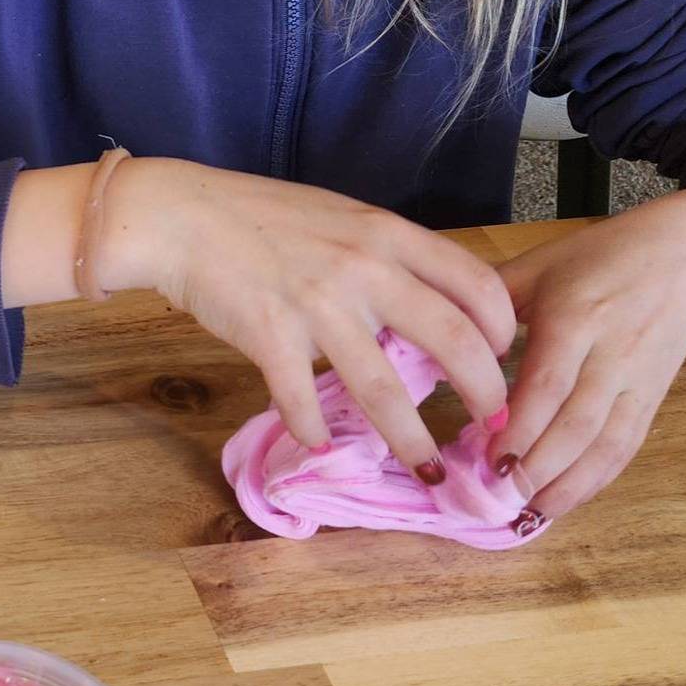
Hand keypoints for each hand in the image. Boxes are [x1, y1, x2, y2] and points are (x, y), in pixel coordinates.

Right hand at [123, 162, 516, 473]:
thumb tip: (425, 309)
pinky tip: (318, 444)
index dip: (503, 331)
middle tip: (493, 428)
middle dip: (484, 394)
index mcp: (387, 234)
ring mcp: (317, 306)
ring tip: (425, 469)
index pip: (475, 284)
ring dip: (410, 438)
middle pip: (451, 341)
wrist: (180, 216)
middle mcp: (363, 269)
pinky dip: (313, 431)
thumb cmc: (259, 216)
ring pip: (384, 389)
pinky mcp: (270, 337)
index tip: (505, 362)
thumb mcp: (340, 218)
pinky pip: (302, 400)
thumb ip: (384, 257)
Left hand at [488, 202, 685, 525]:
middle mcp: (612, 352)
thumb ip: (487, 303)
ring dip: (567, 484)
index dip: (519, 427)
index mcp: (576, 317)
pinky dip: (596, 479)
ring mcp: (639, 379)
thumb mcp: (537, 266)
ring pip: (606, 442)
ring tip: (527, 511)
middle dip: (537, 466)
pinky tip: (565, 500)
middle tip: (496, 496)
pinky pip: (626, 445)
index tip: (485, 458)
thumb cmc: (598, 256)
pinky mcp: (655, 395)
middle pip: (576, 423)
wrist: (685, 253)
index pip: (547, 383)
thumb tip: (433, 340)